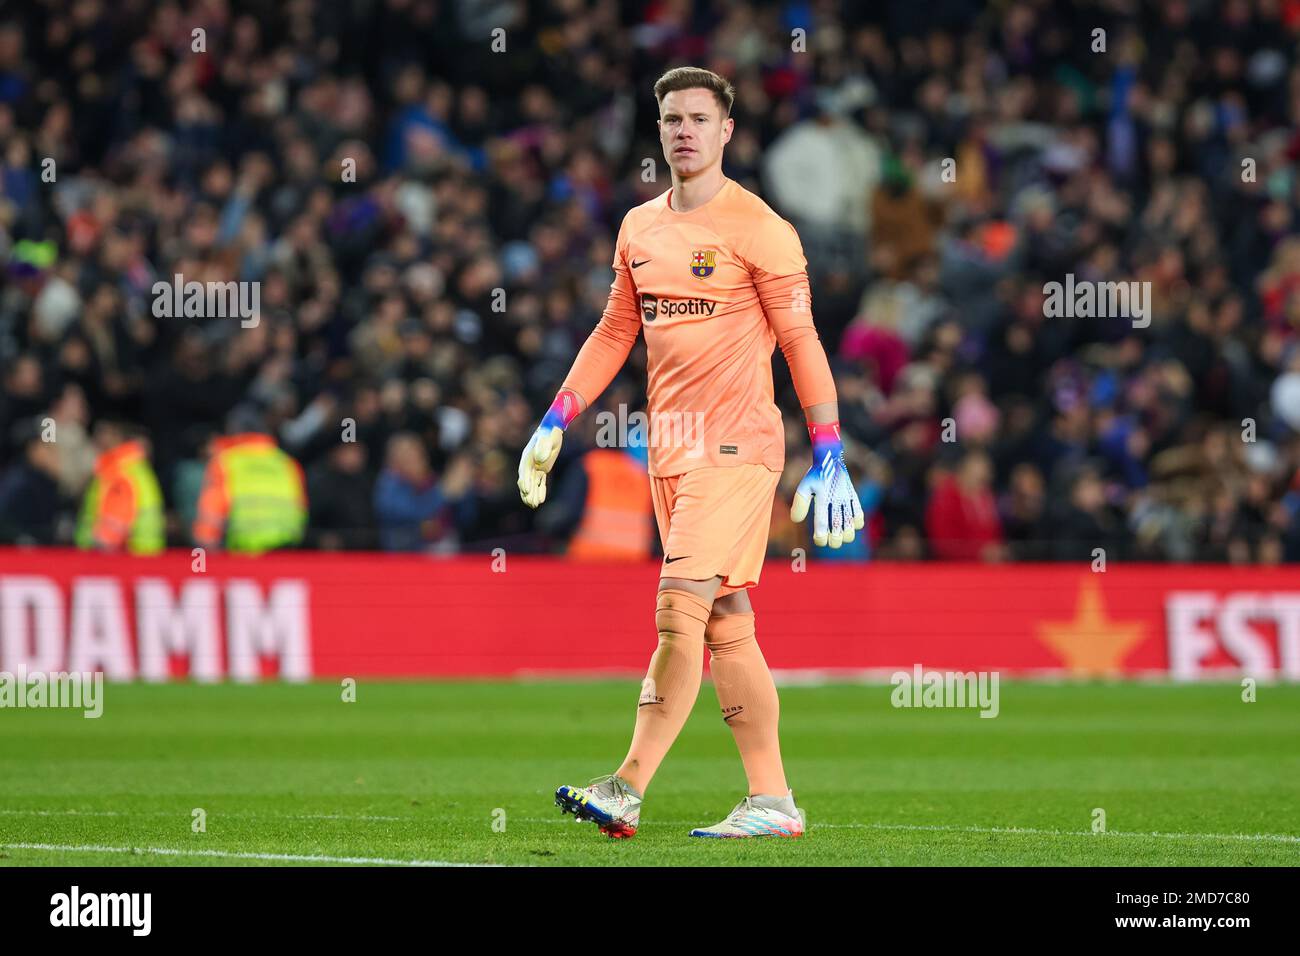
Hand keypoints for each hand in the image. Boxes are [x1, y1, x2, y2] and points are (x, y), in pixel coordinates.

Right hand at [517, 389, 579, 508]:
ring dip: (533, 494)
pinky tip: (541, 500)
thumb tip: (539, 460)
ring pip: (532, 484)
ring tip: (534, 506)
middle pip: (526, 481)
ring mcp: (535, 467)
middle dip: (528, 493)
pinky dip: (540, 490)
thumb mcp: (547, 439)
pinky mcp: (542, 469)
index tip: (526, 490)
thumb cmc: (549, 433)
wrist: (553, 429)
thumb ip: (542, 448)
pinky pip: (540, 482)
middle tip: (530, 504)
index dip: (524, 481)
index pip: (524, 472)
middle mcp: (529, 464)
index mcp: (527, 457)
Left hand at [790, 421, 864, 547]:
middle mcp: (836, 500)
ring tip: (840, 535)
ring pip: (851, 526)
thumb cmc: (815, 476)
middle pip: (839, 530)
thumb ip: (799, 504)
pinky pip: (860, 516)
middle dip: (835, 541)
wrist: (831, 458)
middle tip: (830, 540)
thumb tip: (796, 521)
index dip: (821, 538)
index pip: (822, 524)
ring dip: (846, 535)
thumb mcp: (804, 487)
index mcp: (822, 498)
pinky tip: (849, 524)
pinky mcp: (854, 497)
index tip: (819, 539)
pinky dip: (856, 524)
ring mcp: (846, 499)